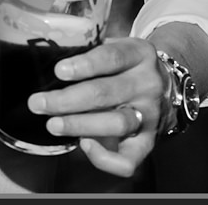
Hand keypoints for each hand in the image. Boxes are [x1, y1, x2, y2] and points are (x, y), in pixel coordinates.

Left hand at [24, 36, 168, 177]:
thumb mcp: (117, 48)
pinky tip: (85, 145)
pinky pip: (129, 159)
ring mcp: (149, 114)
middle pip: (106, 92)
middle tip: (38, 103)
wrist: (170, 87)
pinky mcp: (149, 141)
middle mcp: (147, 84)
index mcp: (138, 54)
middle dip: (67, 100)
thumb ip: (91, 52)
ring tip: (53, 125)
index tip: (59, 71)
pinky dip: (105, 157)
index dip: (84, 65)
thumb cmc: (127, 66)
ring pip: (117, 123)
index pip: (112, 58)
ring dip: (80, 125)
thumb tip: (48, 63)